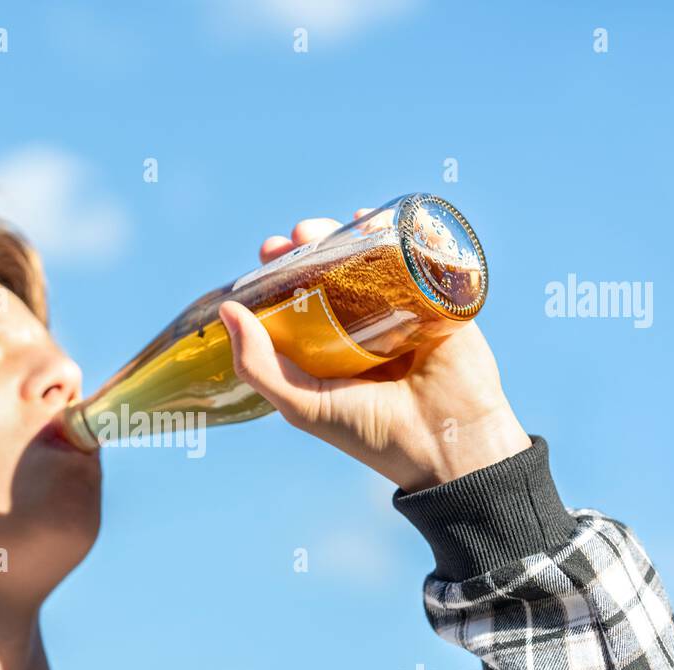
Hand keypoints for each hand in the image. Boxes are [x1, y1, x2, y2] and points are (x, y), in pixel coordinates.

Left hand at [219, 212, 530, 491]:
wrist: (446, 445)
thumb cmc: (371, 433)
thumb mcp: (302, 405)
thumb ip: (259, 366)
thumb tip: (227, 310)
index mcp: (327, 351)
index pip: (296, 299)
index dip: (277, 274)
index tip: (265, 254)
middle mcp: (361, 328)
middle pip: (328, 272)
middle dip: (304, 248)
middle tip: (290, 239)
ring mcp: (400, 310)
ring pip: (366, 259)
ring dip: (340, 235)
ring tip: (320, 230)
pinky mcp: (438, 300)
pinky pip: (414, 257)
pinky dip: (392, 232)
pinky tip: (368, 220)